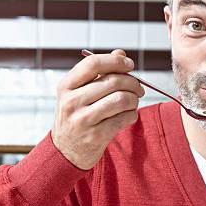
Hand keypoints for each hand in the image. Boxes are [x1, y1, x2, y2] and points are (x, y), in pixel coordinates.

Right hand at [51, 49, 144, 169]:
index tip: (130, 65)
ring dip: (134, 99)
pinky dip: (132, 114)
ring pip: (121, 99)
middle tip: (139, 88)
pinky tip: (127, 115)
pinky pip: (125, 118)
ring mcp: (83, 120)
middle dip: (132, 83)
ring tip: (133, 102)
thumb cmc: (77, 116)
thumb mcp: (79, 92)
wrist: (66, 152)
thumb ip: (99, 72)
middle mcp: (71, 102)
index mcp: (66, 86)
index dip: (115, 61)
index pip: (93, 64)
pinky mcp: (96, 136)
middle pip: (112, 81)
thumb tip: (121, 54)